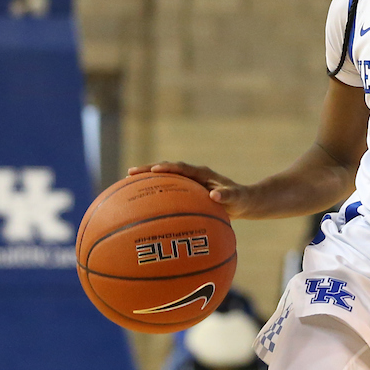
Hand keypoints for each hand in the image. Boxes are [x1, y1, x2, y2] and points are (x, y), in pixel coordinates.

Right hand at [126, 161, 252, 218]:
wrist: (242, 202)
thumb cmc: (240, 200)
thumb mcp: (237, 199)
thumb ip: (228, 196)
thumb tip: (215, 195)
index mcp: (202, 173)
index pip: (182, 168)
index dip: (168, 168)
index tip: (154, 171)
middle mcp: (193, 174)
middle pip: (167, 168)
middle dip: (149, 170)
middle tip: (129, 173)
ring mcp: (188, 181)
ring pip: (164, 177)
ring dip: (148, 178)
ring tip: (127, 182)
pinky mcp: (186, 190)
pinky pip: (167, 189)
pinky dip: (154, 190)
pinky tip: (140, 200)